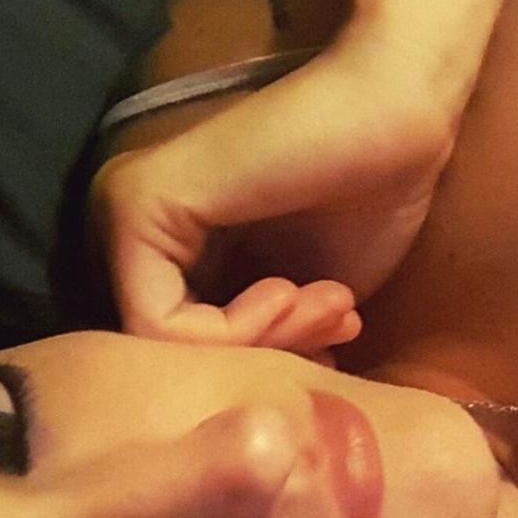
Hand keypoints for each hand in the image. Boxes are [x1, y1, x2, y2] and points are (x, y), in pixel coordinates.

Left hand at [91, 31, 461, 352]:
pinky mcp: (136, 206)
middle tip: (338, 324)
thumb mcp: (305, 296)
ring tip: (329, 306)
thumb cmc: (368, 195)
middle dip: (264, 354)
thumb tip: (249, 406)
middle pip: (169, 351)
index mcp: (167, 242)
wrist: (396, 111)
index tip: (337, 330)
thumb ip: (262, 339)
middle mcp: (127, 224)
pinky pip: (158, 324)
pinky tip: (292, 290)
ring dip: (260, 344)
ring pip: (159, 347)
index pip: (184, 348)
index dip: (264, 360)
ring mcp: (122, 211)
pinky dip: (232, 333)